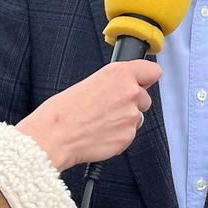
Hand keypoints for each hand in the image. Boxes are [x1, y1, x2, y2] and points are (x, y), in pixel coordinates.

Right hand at [16, 60, 160, 170]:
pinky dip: (118, 135)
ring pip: (137, 117)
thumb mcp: (90, 81)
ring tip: (100, 122)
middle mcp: (130, 92)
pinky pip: (128, 134)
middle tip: (109, 107)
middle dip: (132, 103)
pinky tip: (99, 133)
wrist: (54, 136)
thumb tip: (124, 87)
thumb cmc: (63, 110)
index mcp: (119, 73)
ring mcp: (131, 116)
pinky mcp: (128, 137)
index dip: (146, 78)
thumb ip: (114, 82)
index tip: (142, 81)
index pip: (152, 71)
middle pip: (145, 97)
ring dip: (124, 120)